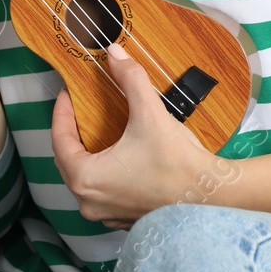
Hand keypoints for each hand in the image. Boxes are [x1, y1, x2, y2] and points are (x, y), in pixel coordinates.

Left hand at [51, 42, 217, 230]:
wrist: (210, 195)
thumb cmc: (177, 161)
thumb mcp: (149, 113)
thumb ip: (129, 78)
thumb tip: (114, 53)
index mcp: (86, 178)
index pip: (59, 140)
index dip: (61, 113)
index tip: (68, 94)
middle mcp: (90, 202)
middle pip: (69, 160)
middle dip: (73, 132)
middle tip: (80, 109)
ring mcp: (107, 215)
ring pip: (86, 178)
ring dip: (88, 154)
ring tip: (98, 130)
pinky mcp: (125, 218)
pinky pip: (104, 192)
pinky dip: (105, 172)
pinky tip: (118, 155)